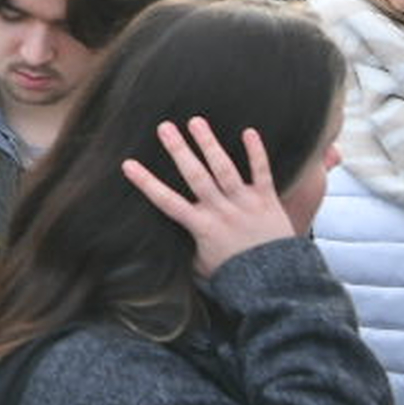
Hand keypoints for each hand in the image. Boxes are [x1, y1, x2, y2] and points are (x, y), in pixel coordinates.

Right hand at [121, 116, 300, 278]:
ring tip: (196, 121)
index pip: (167, 202)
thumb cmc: (235, 275)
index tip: (128, 164)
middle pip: (196, 177)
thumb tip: (166, 244)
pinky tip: (249, 131)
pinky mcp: (266, 200)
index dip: (147, 183)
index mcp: (201, 227)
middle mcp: (221, 211)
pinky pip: (262, 173)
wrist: (274, 283)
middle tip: (164, 127)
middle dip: (179, 151)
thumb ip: (187, 249)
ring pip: (224, 169)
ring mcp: (244, 204)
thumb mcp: (202, 266)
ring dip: (209, 144)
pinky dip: (256, 152)